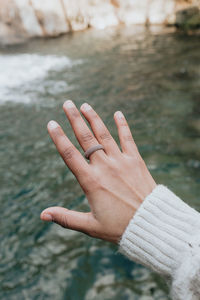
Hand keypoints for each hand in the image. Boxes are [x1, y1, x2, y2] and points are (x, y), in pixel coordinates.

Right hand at [40, 101, 155, 243]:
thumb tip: (42, 215)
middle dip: (75, 119)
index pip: (69, 154)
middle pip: (86, 138)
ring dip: (94, 118)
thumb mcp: (90, 225)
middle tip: (67, 103)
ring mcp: (121, 161)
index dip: (58, 137)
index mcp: (91, 181)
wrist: (151, 223)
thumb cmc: (119, 227)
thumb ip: (65, 218)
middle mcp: (105, 166)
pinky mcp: (136, 161)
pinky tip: (118, 113)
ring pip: (104, 135)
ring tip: (85, 105)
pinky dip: (123, 125)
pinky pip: (128, 139)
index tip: (51, 123)